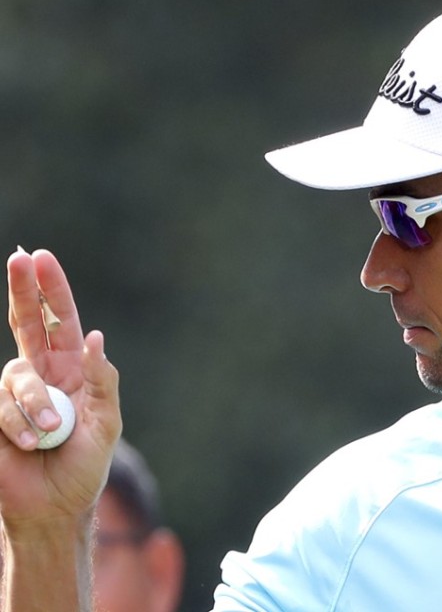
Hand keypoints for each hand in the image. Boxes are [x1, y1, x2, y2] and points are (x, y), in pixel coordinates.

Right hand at [0, 248, 120, 527]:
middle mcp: (38, 374)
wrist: (54, 508)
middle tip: (21, 259)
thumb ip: (102, 379)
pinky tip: (27, 442)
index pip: (59, 321)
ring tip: (50, 435)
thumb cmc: (85, 466)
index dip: (50, 290)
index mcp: (70, 369)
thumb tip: (94, 336)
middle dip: (23, 290)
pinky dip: (16, 424)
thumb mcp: (107, 422)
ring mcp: (10, 394)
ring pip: (16, 377)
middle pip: (25, 322)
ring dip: (35, 408)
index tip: (40, 258)